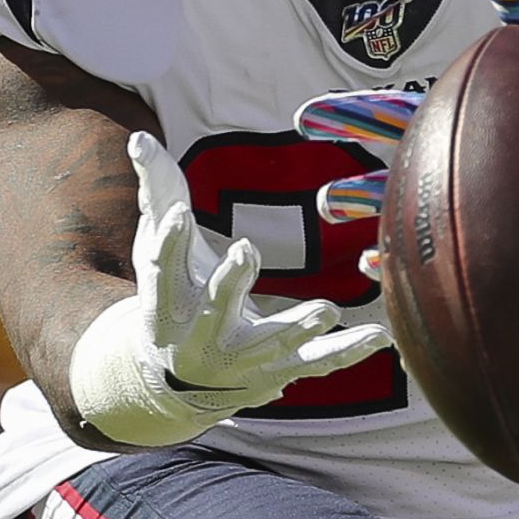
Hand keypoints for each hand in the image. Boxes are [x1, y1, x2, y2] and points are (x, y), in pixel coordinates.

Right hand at [104, 131, 388, 428]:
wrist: (173, 379)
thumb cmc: (169, 292)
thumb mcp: (155, 246)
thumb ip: (156, 192)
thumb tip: (139, 138)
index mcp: (163, 303)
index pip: (161, 270)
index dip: (168, 242)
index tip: (178, 213)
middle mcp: (198, 337)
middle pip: (213, 310)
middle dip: (229, 284)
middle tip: (247, 249)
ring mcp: (241, 360)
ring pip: (270, 345)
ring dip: (297, 329)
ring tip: (328, 308)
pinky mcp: (277, 371)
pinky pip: (314, 362)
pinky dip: (345, 351)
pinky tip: (379, 335)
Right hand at [297, 0, 518, 250]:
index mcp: (467, 110)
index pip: (397, 111)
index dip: (351, 114)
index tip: (309, 116)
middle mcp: (468, 152)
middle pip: (397, 166)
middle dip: (356, 185)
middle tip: (320, 198)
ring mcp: (488, 191)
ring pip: (418, 212)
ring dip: (381, 220)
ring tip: (346, 231)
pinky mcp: (514, 222)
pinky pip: (460, 250)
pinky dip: (425, 259)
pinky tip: (397, 275)